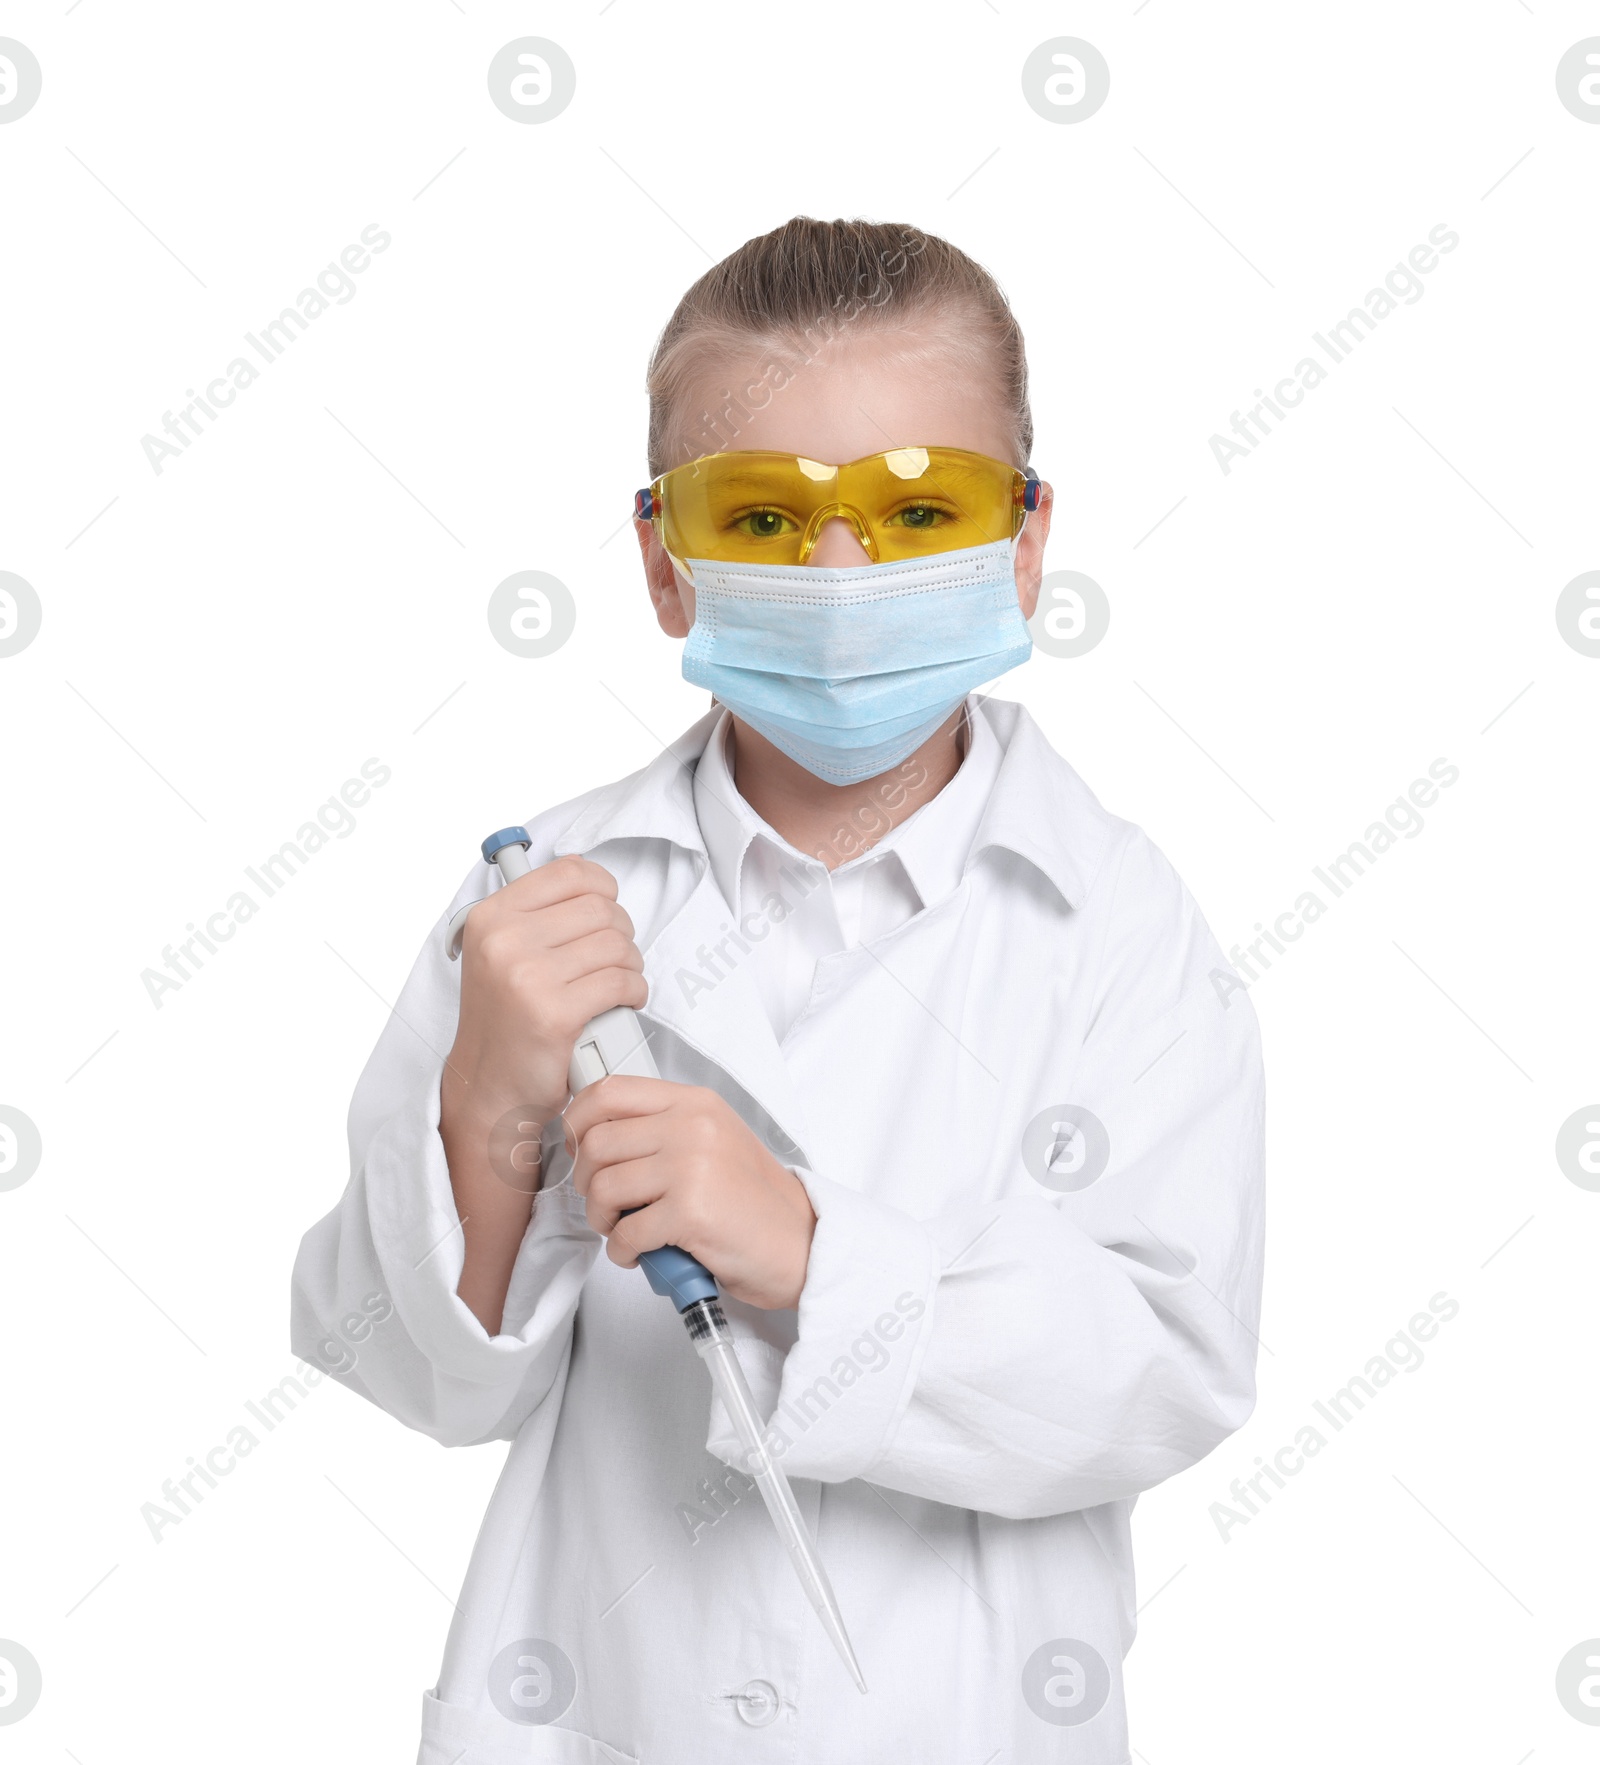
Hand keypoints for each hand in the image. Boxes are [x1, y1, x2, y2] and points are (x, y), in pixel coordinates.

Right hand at [443, 855, 646, 1144]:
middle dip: (621, 934)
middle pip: (600, 909)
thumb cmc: (503, 1022)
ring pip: (617, 946)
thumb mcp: (498, 953)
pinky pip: (621, 983)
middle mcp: (504, 941)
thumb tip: (583, 872)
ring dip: (631, 966)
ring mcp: (528, 977)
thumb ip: (534, 913)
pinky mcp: (555, 1014)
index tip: (606, 907)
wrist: (488, 1087)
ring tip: (619, 983)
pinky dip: (635, 992)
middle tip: (615, 958)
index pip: (569, 872)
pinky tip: (624, 1002)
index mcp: (490, 917)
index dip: (601, 887)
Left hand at [564, 1077, 816, 1310]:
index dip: (578, 1121)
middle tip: (607, 1204)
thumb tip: (594, 1137)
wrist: (801, 1245)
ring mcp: (692, 1166)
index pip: (610, 1091)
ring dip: (603, 1219)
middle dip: (587, 1181)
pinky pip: (624, 1232)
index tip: (579, 1147)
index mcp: (695, 1103)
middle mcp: (692, 1126)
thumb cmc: (752, 1202)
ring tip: (625, 1230)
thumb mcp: (713, 1141)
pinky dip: (622, 1252)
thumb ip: (662, 1129)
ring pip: (603, 1187)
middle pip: (596, 1141)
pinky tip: (642, 1254)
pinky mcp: (690, 1212)